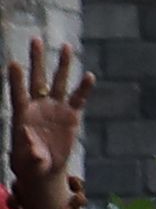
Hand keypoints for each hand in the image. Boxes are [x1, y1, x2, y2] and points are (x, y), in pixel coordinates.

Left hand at [8, 37, 91, 199]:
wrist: (45, 168)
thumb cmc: (30, 164)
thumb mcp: (27, 161)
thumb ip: (28, 151)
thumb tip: (29, 137)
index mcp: (22, 115)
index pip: (18, 93)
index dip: (16, 79)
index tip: (13, 63)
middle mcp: (38, 106)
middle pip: (37, 79)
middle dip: (37, 60)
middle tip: (35, 40)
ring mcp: (55, 109)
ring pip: (59, 83)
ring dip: (62, 65)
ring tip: (66, 47)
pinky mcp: (71, 115)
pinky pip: (78, 99)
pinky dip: (83, 88)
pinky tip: (89, 76)